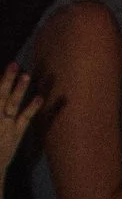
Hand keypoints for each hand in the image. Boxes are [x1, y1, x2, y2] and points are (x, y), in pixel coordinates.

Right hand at [0, 60, 43, 180]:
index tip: (11, 66)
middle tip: (14, 64)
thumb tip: (7, 101)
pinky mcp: (15, 134)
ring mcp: (4, 126)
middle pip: (0, 96)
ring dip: (19, 90)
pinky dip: (32, 108)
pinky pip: (24, 119)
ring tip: (26, 75)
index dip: (1, 82)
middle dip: (6, 80)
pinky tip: (40, 97)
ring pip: (11, 105)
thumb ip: (1, 106)